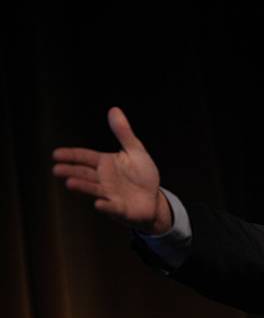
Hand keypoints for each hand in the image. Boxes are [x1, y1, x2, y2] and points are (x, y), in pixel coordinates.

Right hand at [52, 107, 171, 233]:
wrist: (153, 198)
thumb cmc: (142, 174)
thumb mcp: (135, 150)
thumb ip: (123, 132)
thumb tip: (114, 109)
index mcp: (105, 164)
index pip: (85, 157)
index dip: (72, 155)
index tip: (56, 154)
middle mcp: (104, 179)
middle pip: (85, 174)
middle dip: (71, 171)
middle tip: (56, 169)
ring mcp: (110, 194)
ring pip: (94, 189)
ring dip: (83, 186)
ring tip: (70, 183)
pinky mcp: (121, 208)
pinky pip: (112, 207)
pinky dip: (106, 206)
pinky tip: (99, 203)